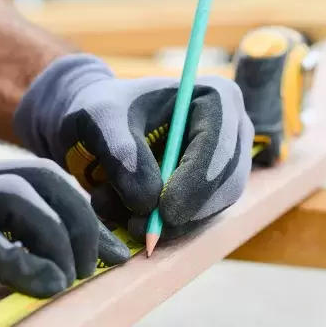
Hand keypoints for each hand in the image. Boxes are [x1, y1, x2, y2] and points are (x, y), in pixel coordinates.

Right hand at [0, 148, 128, 304]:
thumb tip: (20, 254)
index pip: (38, 177)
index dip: (79, 208)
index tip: (103, 244)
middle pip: (45, 181)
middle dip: (85, 221)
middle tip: (103, 262)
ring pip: (27, 204)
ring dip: (63, 241)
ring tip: (76, 278)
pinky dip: (27, 264)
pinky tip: (45, 287)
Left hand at [14, 54, 254, 242]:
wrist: (95, 125)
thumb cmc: (102, 111)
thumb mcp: (101, 121)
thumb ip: (122, 155)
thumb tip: (148, 202)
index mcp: (215, 98)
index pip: (220, 146)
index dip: (196, 182)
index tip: (164, 212)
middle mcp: (230, 132)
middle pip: (225, 185)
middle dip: (182, 213)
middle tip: (137, 228)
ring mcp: (223, 165)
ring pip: (209, 211)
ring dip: (164, 224)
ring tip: (114, 211)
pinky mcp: (206, 193)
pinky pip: (192, 222)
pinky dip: (158, 227)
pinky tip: (123, 216)